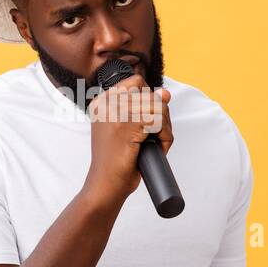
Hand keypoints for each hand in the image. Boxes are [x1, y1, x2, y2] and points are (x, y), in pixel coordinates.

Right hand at [81, 74, 172, 206]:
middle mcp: (106, 103)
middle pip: (151, 94)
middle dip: (160, 116)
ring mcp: (115, 113)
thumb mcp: (127, 129)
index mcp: (102, 102)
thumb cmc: (116, 161)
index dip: (149, 100)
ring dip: (165, 128)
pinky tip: (156, 148)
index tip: (144, 122)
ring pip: (158, 107)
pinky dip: (165, 137)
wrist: (105, 185)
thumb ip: (143, 108)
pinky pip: (160, 121)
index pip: (137, 81)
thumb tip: (165, 93)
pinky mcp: (126, 126)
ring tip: (153, 143)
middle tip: (152, 137)